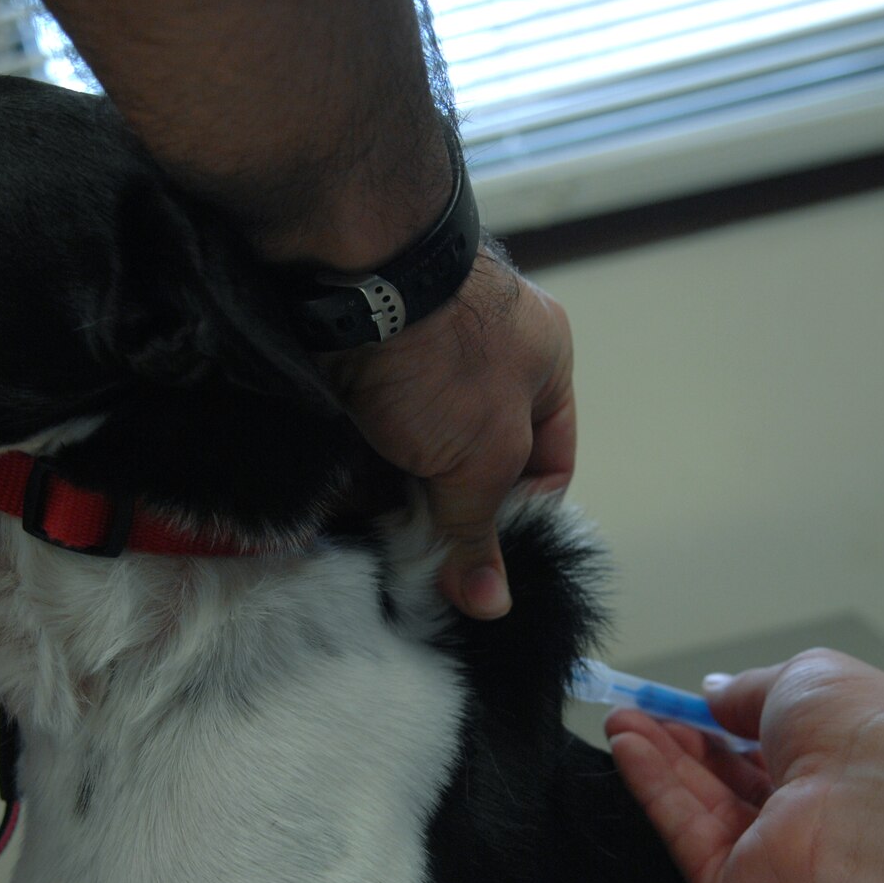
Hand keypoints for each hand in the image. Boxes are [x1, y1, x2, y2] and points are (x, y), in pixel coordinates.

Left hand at [329, 247, 573, 618]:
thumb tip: (491, 604)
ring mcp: (419, 364)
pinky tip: (335, 519)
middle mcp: (485, 362)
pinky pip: (361, 443)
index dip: (521, 521)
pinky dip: (352, 482)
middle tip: (424, 569)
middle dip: (447, 519)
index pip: (548, 464)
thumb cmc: (445, 355)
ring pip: (412, 459)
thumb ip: (481, 530)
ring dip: (394, 507)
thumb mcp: (482, 454)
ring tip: (376, 554)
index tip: (485, 565)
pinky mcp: (358, 372)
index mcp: (544, 365)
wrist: (350, 279)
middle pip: (474, 467)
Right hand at [604, 649, 883, 882]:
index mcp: (838, 772)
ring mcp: (772, 866)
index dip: (718, 727)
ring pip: (702, 810)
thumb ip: (749, 691)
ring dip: (659, 763)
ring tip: (620, 723)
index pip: (767, 754)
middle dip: (679, 745)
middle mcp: (808, 823)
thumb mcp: (803, 681)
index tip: (674, 704)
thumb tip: (713, 692)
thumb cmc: (865, 736)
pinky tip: (630, 748)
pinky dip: (657, 793)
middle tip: (632, 713)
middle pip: (728, 785)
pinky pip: (688, 840)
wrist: (883, 808)